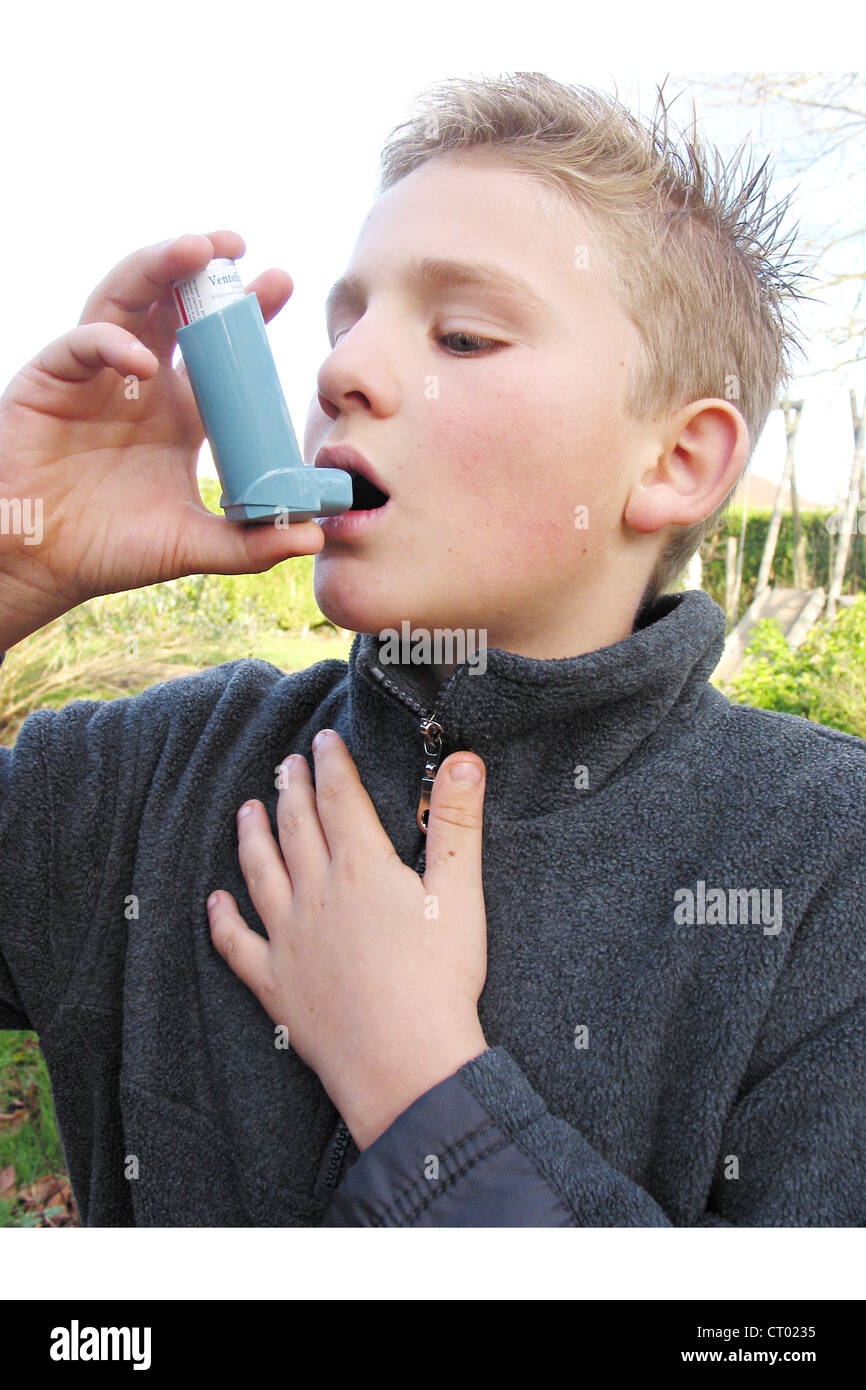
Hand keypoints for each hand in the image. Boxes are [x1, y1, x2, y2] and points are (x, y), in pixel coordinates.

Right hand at [0, 231, 322, 648]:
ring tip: (195, 251)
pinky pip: (81, 345)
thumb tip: (314, 535)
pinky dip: (111, 344)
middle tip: (236, 245)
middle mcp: (141, 380)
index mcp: (180, 410)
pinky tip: (143, 363)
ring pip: (125, 298)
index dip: (248, 311)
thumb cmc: (112, 549)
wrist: (44, 564)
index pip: (221, 348)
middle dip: (203, 266)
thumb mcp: (192, 546)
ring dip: (157, 268)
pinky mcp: (50, 381)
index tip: (281, 281)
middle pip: (173, 303)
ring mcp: (94, 375)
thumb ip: (249, 544)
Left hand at [206, 729, 488, 1149]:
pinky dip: (223, 920)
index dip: (330, 764)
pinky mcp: (275, 984)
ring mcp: (288, 938)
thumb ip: (457, 822)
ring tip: (247, 811)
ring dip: (252, 837)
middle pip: (297, 828)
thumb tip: (463, 760)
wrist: (403, 1062)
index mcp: (361, 867)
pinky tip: (215, 902)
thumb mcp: (459, 893)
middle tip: (284, 764)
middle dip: (290, 789)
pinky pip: (237, 944)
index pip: (339, 798)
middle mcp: (315, 894)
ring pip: (261, 873)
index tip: (324, 740)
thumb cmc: (439, 979)